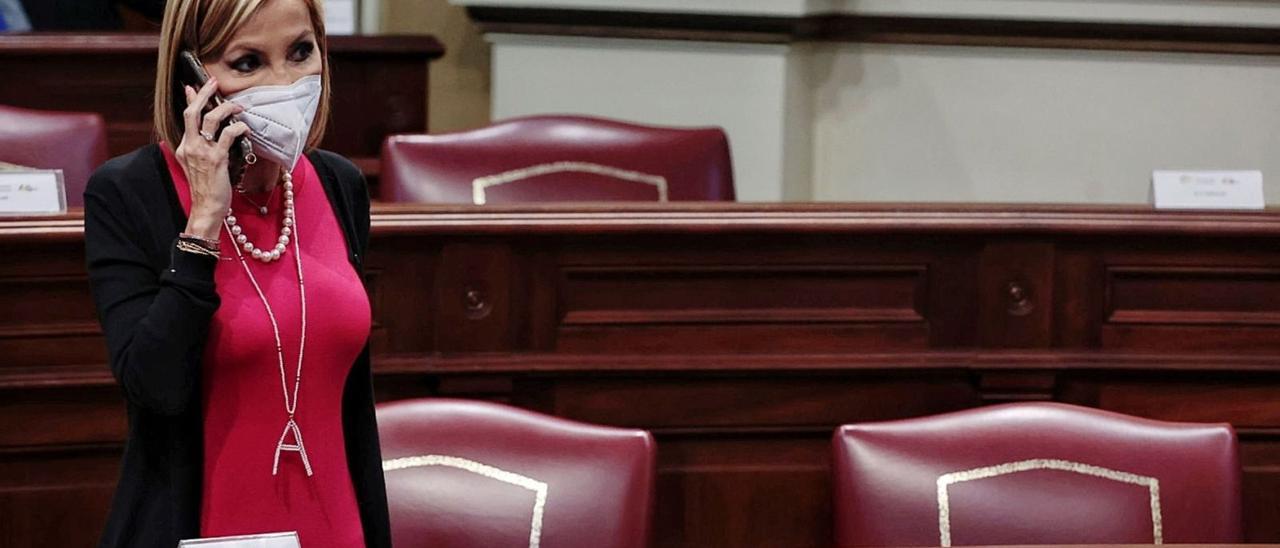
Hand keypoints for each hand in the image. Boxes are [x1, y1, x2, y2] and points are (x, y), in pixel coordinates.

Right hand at [174, 77, 249, 240]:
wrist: (206, 208)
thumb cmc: (207, 189)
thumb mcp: (198, 166)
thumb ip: (201, 149)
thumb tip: (210, 135)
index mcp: (184, 147)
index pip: (186, 117)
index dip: (190, 100)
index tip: (192, 86)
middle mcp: (190, 146)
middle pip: (193, 112)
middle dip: (203, 93)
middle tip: (214, 82)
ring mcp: (202, 152)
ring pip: (210, 118)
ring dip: (226, 108)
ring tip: (238, 106)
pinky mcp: (217, 159)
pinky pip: (228, 135)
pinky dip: (238, 127)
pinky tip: (245, 127)